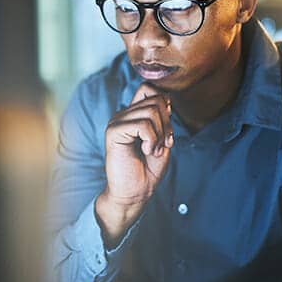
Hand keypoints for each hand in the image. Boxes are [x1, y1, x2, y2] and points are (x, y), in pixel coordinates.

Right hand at [96, 82, 173, 246]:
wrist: (134, 193)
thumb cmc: (148, 170)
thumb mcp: (162, 139)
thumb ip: (162, 118)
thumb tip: (165, 99)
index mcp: (133, 114)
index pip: (149, 88)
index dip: (164, 103)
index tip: (166, 128)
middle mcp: (123, 114)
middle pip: (155, 98)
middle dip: (167, 122)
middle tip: (164, 144)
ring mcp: (117, 121)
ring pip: (151, 111)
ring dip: (160, 133)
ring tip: (153, 150)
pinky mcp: (113, 132)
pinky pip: (143, 125)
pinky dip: (152, 139)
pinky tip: (146, 150)